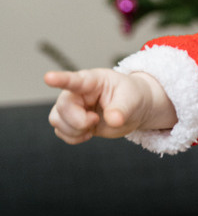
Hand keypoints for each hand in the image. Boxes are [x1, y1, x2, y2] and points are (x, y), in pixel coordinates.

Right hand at [45, 68, 175, 144]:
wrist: (131, 109)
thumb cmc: (130, 97)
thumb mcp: (131, 100)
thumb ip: (122, 109)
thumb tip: (113, 120)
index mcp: (92, 81)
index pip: (74, 80)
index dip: (60, 79)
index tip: (48, 78)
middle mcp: (77, 92)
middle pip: (62, 107)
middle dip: (79, 121)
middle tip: (96, 120)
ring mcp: (72, 107)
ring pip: (57, 120)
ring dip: (74, 130)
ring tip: (93, 125)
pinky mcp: (72, 121)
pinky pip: (60, 132)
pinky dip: (73, 138)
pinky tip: (88, 133)